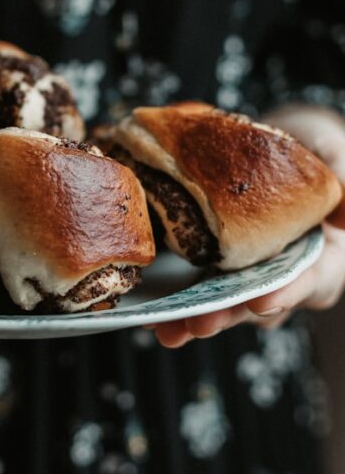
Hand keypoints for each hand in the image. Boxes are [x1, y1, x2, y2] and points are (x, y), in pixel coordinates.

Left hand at [151, 104, 344, 347]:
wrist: (282, 144)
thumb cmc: (316, 150)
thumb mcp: (335, 150)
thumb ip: (344, 177)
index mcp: (325, 257)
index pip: (309, 281)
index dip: (285, 293)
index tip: (261, 302)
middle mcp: (286, 275)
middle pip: (258, 303)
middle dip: (228, 314)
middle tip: (199, 323)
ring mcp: (250, 276)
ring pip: (225, 304)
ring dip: (193, 317)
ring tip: (166, 328)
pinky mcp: (218, 268)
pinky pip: (197, 289)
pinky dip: (173, 302)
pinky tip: (148, 312)